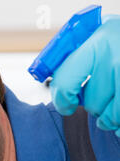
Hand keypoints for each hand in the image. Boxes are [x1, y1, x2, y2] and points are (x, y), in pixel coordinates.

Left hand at [50, 15, 119, 136]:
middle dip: (95, 104)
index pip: (65, 82)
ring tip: (114, 105)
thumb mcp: (101, 35)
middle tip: (103, 94)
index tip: (66, 106)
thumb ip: (77, 56)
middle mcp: (117, 58)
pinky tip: (118, 122)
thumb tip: (49, 81)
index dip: (62, 100)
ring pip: (110, 116)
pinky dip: (119, 122)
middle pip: (92, 103)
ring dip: (110, 116)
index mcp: (99, 41)